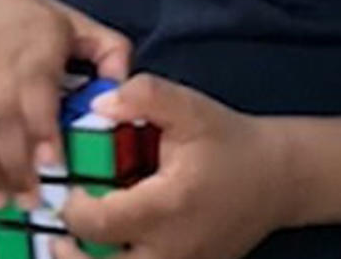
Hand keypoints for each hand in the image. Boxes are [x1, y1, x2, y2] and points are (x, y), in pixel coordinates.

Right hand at [0, 0, 130, 210]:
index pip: (36, 96)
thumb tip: (123, 82)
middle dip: (15, 164)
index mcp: (36, 51)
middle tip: (32, 200)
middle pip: (1, 122)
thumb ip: (110, 49)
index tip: (53, 162)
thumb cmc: (35, 14)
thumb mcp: (79, 22)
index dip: (42, 130)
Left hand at [54, 75, 284, 258]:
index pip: (95, 222)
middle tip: (60, 231)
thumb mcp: (192, 109)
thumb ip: (146, 97)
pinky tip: (115, 245)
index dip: (71, 206)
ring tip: (78, 244)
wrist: (280, 176)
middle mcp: (171, 248)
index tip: (75, 185)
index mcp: (167, 206)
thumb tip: (100, 102)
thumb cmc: (232, 143)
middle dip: (69, 251)